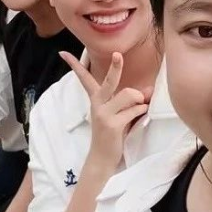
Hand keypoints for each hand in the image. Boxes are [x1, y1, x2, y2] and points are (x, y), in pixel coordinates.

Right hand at [59, 51, 151, 173]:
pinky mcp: (112, 125)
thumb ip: (132, 101)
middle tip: (118, 54)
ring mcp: (104, 114)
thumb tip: (149, 90)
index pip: (84, 79)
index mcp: (96, 99)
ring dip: (139, 99)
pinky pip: (134, 110)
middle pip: (109, 81)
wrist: (102, 159)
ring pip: (128, 94)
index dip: (74, 65)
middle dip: (115, 67)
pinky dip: (141, 111)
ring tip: (140, 105)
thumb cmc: (112, 135)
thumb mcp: (120, 114)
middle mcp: (98, 104)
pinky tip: (141, 115)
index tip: (62, 53)